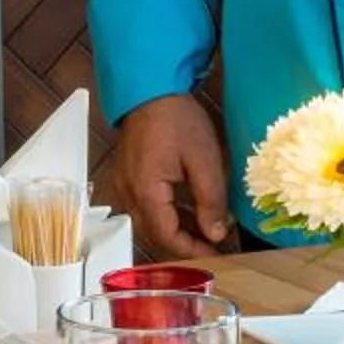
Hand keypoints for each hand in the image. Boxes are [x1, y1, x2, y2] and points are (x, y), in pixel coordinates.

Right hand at [114, 93, 231, 255]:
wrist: (150, 88)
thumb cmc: (177, 119)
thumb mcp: (204, 159)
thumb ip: (211, 200)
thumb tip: (216, 233)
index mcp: (146, 192)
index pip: (167, 237)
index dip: (192, 251)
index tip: (217, 255)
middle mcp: (130, 194)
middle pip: (156, 235)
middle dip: (186, 244)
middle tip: (215, 245)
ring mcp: (126, 185)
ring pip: (151, 223)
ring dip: (178, 230)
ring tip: (208, 228)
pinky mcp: (129, 176)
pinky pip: (147, 207)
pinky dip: (169, 214)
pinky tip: (190, 210)